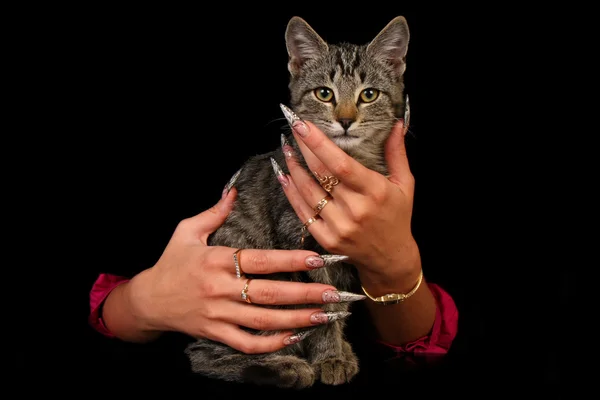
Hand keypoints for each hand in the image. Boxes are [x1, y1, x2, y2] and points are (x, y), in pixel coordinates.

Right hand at [124, 188, 361, 353]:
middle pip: (270, 293)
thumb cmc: (171, 263)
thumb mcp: (186, 231)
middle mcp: (220, 289)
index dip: (291, 260)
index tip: (318, 259)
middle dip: (305, 295)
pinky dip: (272, 343)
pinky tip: (295, 336)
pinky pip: (248, 343)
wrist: (148, 301)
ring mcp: (219, 314)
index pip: (261, 260)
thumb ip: (213, 213)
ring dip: (298, 320)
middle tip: (335, 294)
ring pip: (265, 320)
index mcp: (217, 260)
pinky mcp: (216, 334)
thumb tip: (235, 191)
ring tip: (326, 316)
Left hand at [275, 114, 420, 289]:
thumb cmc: (398, 217)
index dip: (319, 143)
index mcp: (375, 191)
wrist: (390, 258)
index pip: (341, 164)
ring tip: (287, 149)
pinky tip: (285, 176)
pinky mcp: (327, 239)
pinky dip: (291, 193)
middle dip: (302, 148)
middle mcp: (356, 210)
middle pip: (321, 174)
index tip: (303, 124)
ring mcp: (339, 226)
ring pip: (308, 192)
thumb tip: (397, 124)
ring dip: (294, 168)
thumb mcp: (405, 184)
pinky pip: (303, 212)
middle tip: (292, 127)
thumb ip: (397, 153)